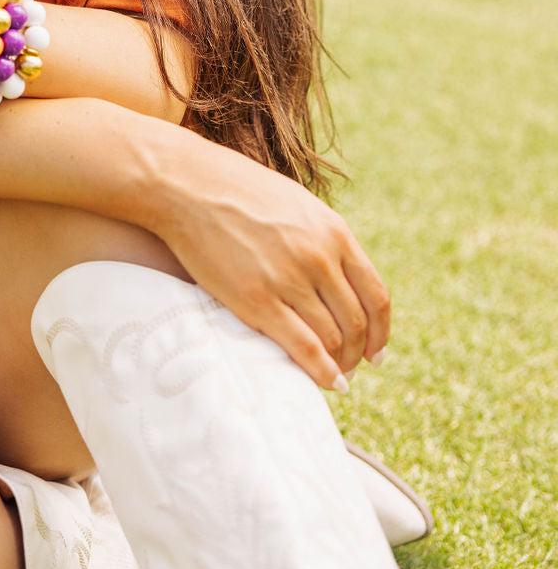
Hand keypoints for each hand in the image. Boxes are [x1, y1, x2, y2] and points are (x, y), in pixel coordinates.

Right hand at [153, 134, 389, 390]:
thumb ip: (322, 238)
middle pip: (357, 323)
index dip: (381, 332)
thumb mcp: (296, 204)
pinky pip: (304, 348)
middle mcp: (319, 257)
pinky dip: (321, 373)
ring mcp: (289, 279)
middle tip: (349, 368)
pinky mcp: (257, 300)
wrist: (187, 185)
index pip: (376, 296)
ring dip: (339, 365)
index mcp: (334, 232)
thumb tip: (339, 276)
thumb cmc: (237, 191)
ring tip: (333, 376)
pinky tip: (326, 383)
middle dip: (358, 353)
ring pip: (333, 339)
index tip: (376, 351)